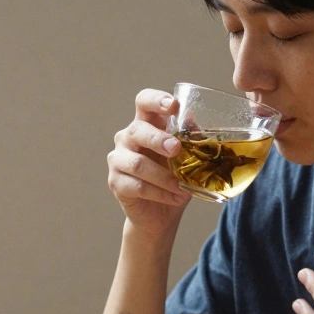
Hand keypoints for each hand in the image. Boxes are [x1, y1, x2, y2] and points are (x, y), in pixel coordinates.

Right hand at [107, 89, 192, 231]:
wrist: (160, 213)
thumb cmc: (173, 178)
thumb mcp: (187, 157)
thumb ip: (190, 140)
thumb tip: (198, 127)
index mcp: (146, 124)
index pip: (143, 102)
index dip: (155, 100)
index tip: (173, 105)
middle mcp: (127, 138)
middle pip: (137, 130)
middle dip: (158, 139)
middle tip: (176, 149)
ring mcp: (118, 160)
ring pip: (138, 163)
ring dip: (164, 176)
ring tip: (182, 186)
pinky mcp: (116, 183)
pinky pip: (138, 186)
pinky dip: (161, 193)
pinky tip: (176, 197)